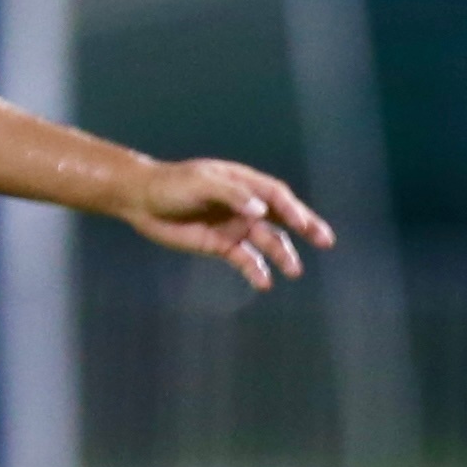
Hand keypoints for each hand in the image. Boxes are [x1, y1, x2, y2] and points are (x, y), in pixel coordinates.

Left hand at [126, 157, 335, 290]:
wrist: (140, 201)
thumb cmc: (171, 185)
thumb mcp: (200, 182)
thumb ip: (230, 194)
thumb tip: (259, 211)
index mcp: (242, 183)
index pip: (276, 195)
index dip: (292, 209)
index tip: (302, 225)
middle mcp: (244, 204)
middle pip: (282, 217)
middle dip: (305, 228)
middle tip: (325, 241)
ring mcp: (235, 225)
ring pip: (267, 241)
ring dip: (282, 255)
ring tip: (294, 271)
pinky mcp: (222, 245)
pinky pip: (245, 259)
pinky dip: (256, 270)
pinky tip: (264, 283)